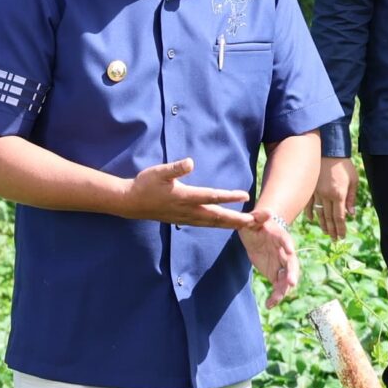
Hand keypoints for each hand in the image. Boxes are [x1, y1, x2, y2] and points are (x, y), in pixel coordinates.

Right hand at [122, 158, 256, 228]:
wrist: (130, 203)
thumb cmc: (145, 184)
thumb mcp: (158, 172)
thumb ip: (175, 168)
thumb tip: (190, 162)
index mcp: (184, 197)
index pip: (211, 197)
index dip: (229, 196)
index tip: (245, 196)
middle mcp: (188, 211)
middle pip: (218, 217)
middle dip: (238, 219)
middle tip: (256, 221)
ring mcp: (186, 218)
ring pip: (214, 223)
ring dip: (232, 224)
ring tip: (248, 225)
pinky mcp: (183, 220)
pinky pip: (206, 225)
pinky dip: (220, 226)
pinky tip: (227, 225)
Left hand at [240, 209, 300, 304]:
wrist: (256, 232)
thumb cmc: (254, 224)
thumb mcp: (252, 219)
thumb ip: (257, 216)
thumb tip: (267, 211)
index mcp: (279, 237)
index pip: (285, 240)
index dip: (287, 245)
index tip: (290, 250)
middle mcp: (284, 252)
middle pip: (291, 263)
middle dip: (292, 273)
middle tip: (291, 283)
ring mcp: (281, 264)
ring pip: (286, 278)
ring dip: (283, 289)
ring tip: (275, 300)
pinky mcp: (276, 274)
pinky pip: (278, 286)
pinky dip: (275, 296)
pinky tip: (269, 305)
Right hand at [307, 155, 361, 238]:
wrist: (328, 151)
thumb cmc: (344, 165)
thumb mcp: (353, 180)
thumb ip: (352, 198)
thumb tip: (351, 214)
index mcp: (338, 194)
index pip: (339, 217)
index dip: (340, 228)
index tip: (341, 236)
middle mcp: (326, 196)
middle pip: (328, 218)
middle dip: (332, 230)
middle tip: (334, 239)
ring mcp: (316, 193)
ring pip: (318, 213)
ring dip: (322, 224)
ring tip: (326, 232)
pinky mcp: (310, 188)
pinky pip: (309, 204)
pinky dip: (310, 213)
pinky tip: (312, 219)